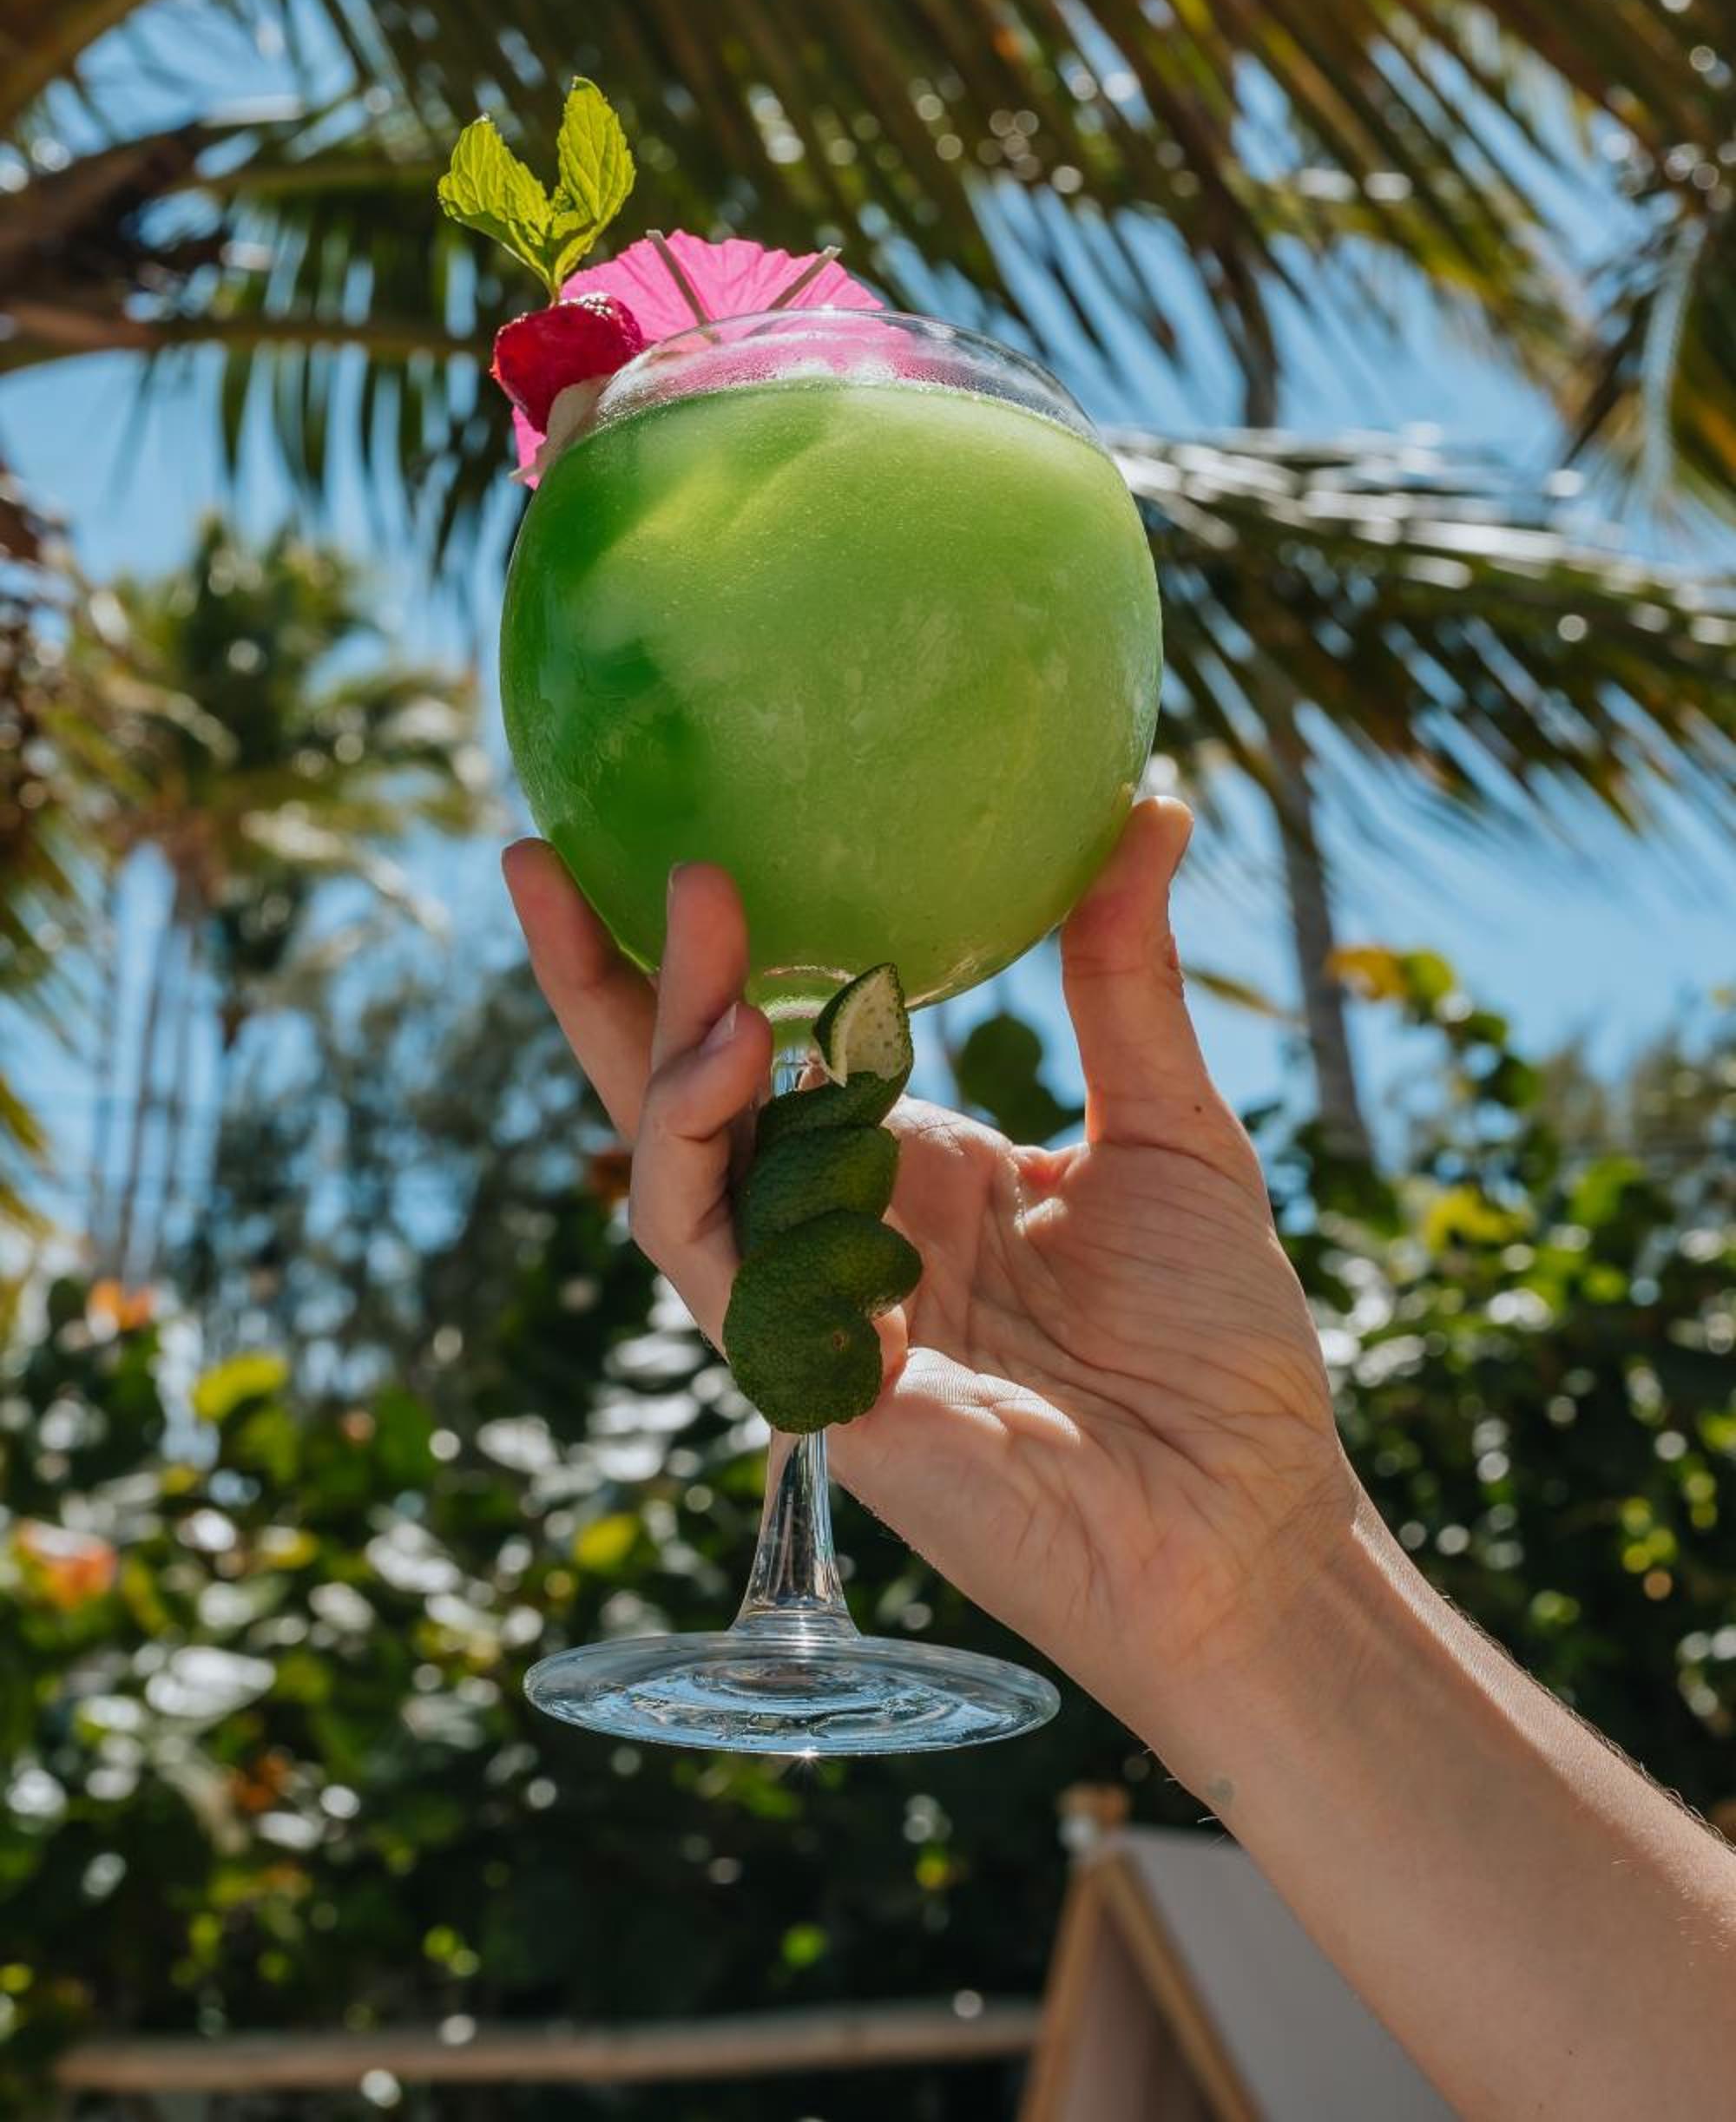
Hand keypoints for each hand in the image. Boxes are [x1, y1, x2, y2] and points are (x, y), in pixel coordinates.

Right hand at [503, 801, 1357, 1748]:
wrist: (1247, 1516)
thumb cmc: (1220, 1341)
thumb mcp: (1170, 1125)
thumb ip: (1125, 975)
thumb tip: (1150, 803)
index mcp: (902, 1163)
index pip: (762, 1043)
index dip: (691, 954)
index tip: (660, 832)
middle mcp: (832, 1227)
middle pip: (672, 1092)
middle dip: (599, 977)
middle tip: (545, 853)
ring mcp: (807, 1304)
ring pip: (671, 1165)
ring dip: (667, 1039)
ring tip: (702, 912)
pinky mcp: (802, 1378)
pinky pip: (711, 1260)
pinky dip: (703, 1156)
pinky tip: (744, 1060)